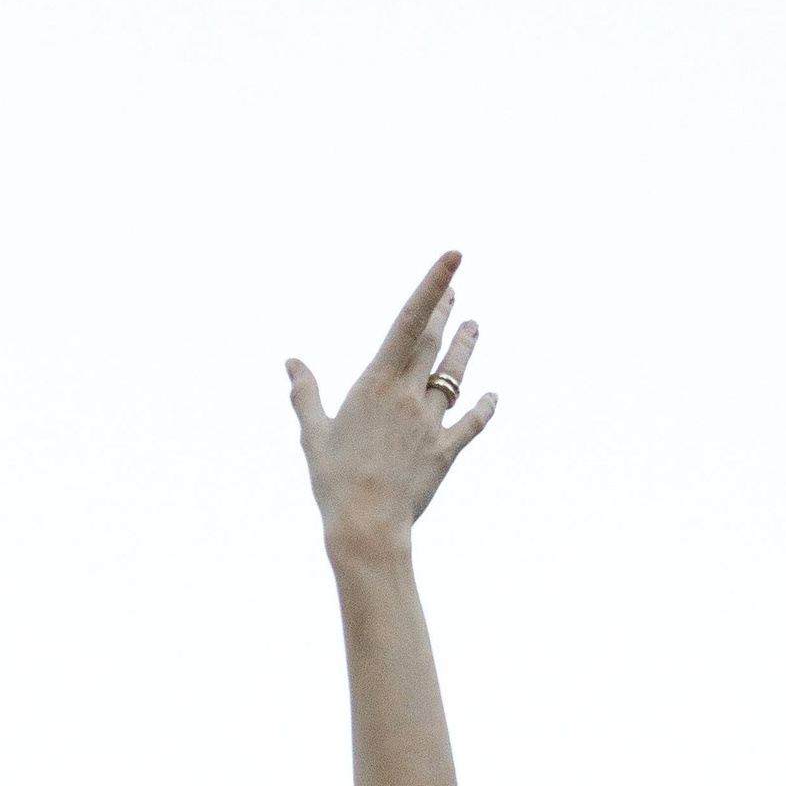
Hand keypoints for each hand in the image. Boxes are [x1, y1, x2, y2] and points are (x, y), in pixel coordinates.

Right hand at [287, 250, 496, 560]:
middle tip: (455, 289)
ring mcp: (430, 423)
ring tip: (473, 325)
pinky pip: (470, 424)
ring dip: (464, 348)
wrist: (366, 526)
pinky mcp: (444, 452)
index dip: (433, 285)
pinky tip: (493, 397)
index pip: (409, 320)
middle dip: (444, 310)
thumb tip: (292, 363)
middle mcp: (407, 395)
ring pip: (453, 376)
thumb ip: (306, 395)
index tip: (454, 259)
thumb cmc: (334, 482)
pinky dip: (483, 409)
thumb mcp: (314, 434)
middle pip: (432, 342)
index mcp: (376, 383)